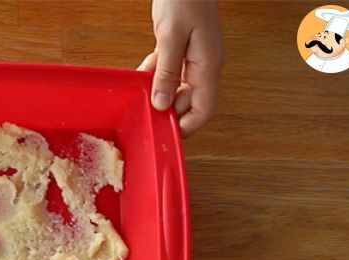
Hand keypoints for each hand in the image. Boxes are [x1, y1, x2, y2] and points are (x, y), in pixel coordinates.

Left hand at [139, 0, 223, 137]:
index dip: (186, 127)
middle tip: (144, 114)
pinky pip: (169, 73)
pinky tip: (142, 74)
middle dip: (167, 112)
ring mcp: (193, 59)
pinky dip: (155, 76)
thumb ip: (167, 72)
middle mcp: (204, 66)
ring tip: (140, 94)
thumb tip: (161, 104)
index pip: (204, 110)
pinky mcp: (182, 51)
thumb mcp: (171, 36)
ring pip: (177, 90)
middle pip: (189, 103)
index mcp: (208, 66)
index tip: (165, 134)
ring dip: (158, 94)